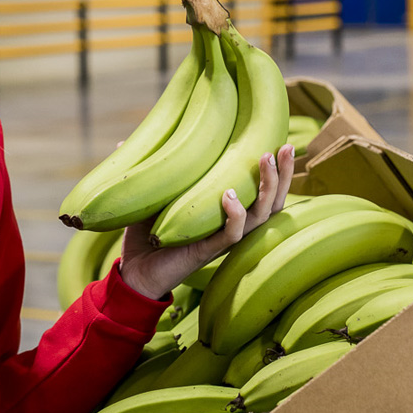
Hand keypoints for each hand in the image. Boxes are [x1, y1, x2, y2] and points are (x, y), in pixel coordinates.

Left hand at [118, 144, 294, 300]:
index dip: (278, 170)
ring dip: (267, 188)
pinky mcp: (207, 252)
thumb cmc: (147, 234)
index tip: (282, 141)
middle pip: (273, 202)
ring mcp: (222, 239)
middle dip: (284, 174)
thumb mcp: (152, 196)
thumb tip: (125, 141)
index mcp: (227, 211)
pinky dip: (235, 215)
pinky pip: (231, 235)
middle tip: (288, 146)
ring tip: (266, 159)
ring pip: (260, 216)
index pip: (262, 190)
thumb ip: (148, 170)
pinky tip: (230, 196)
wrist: (133, 272)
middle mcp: (232, 225)